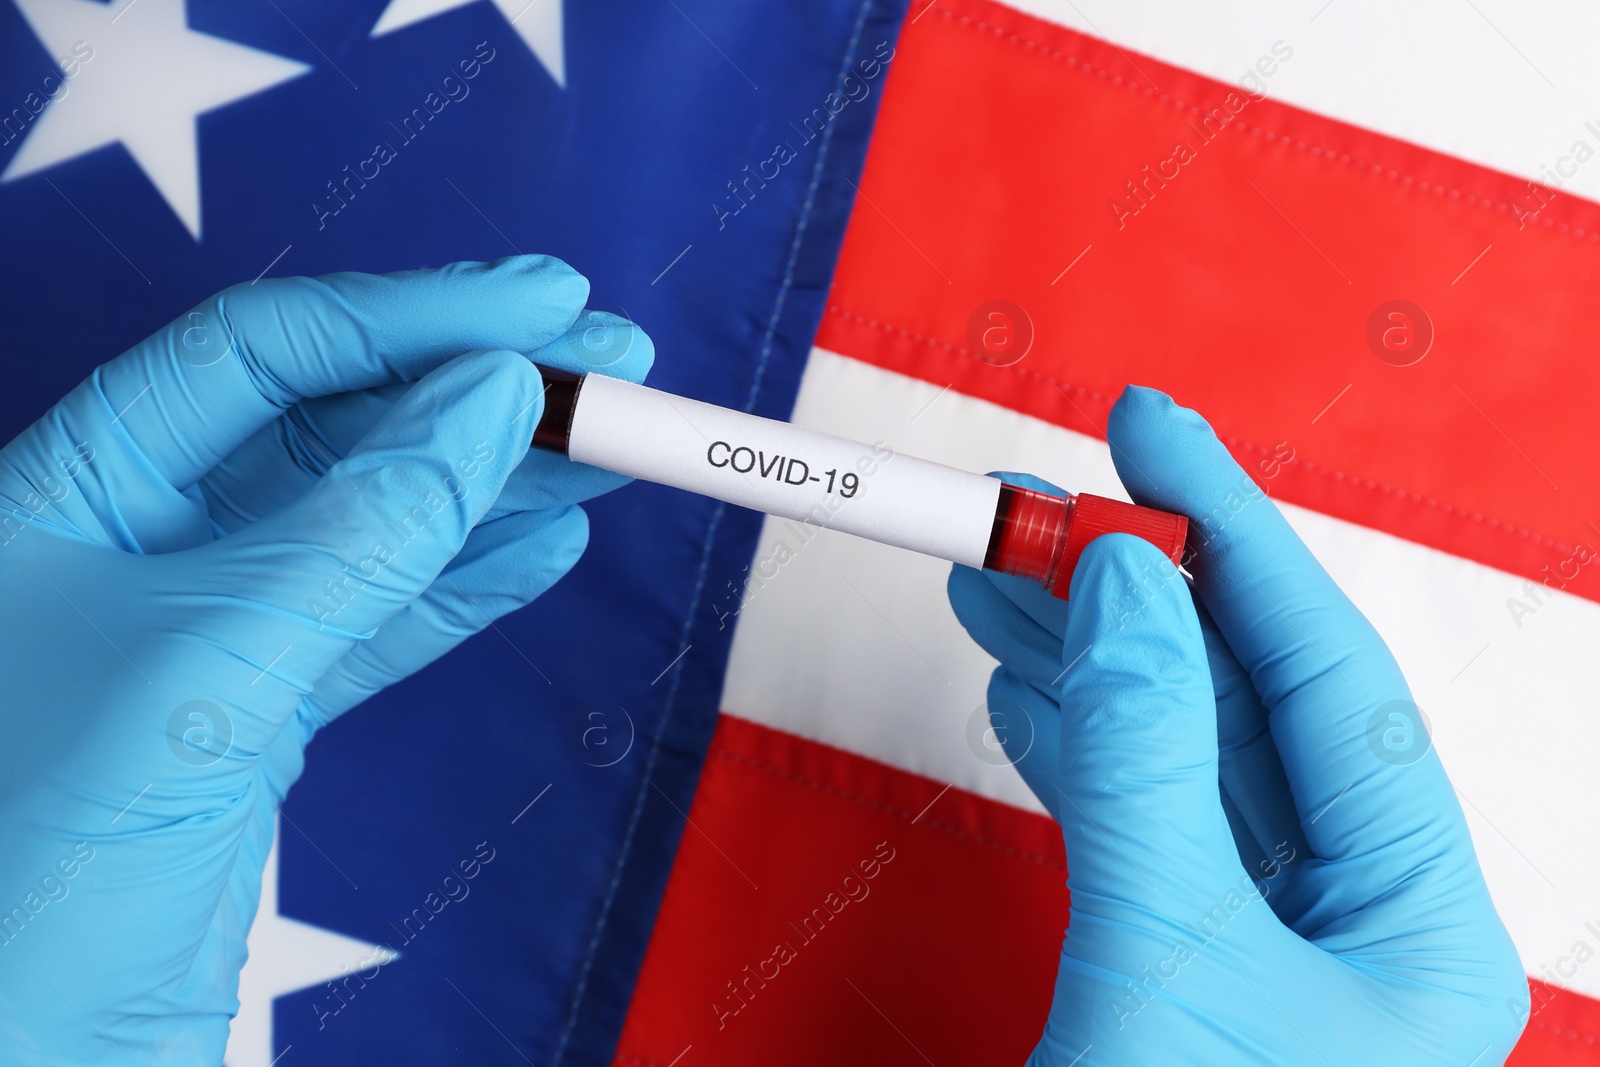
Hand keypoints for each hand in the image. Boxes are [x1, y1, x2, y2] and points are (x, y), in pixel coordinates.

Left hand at [0, 257, 652, 1064]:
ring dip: (499, 480)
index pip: (261, 351)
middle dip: (475, 389)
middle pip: (335, 423)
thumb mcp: (205, 673)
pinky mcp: (264, 709)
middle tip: (607, 362)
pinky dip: (474, 581)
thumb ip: (356, 533)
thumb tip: (488, 400)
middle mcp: (138, 539)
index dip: (411, 316)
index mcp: (72, 489)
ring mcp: (209, 626)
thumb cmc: (31, 875)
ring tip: (610, 446)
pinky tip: (549, 541)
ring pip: (380, 519)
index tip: (539, 306)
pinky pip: (387, 616)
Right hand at [948, 387, 1526, 1064]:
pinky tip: (1023, 689)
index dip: (1235, 534)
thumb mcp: (1166, 974)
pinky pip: (1135, 827)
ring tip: (999, 576)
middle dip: (1138, 591)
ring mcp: (1270, 958)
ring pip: (1177, 759)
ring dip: (1086, 660)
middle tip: (1038, 501)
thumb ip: (1152, 768)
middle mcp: (1363, 934)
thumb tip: (1136, 584)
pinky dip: (1071, 747)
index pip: (1328, 681)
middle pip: (1246, 707)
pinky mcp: (1184, 978)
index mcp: (1422, 935)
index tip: (1150, 426)